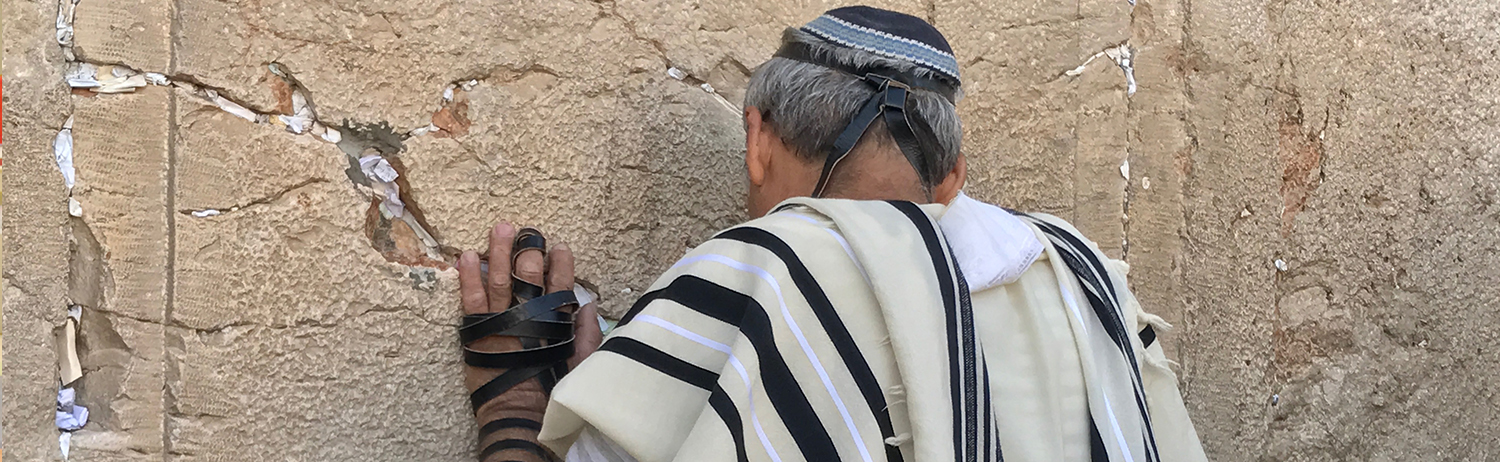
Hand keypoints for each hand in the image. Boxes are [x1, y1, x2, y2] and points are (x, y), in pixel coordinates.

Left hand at [456, 222, 603, 459]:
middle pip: (529, 277)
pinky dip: (468, 276)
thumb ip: (587, 333)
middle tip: (529, 232)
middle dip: (529, 251)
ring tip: (500, 228)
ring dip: (499, 251)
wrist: (518, 414)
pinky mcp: (476, 330)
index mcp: (555, 323)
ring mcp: (500, 321)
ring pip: (499, 279)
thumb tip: (588, 305)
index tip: (560, 247)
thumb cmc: (551, 390)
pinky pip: (470, 298)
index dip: (561, 264)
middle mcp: (527, 318)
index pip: (560, 285)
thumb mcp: (581, 363)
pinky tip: (466, 255)